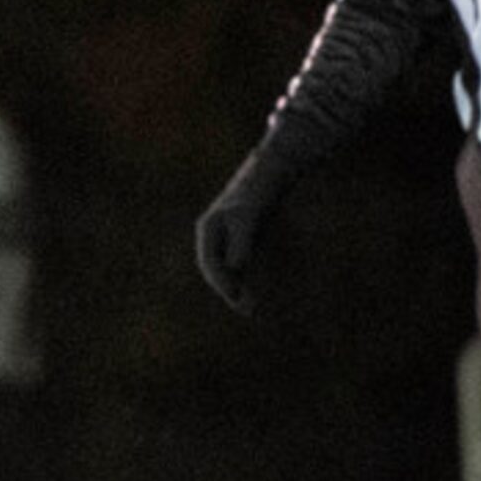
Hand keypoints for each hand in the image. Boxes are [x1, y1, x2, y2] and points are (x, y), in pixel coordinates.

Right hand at [195, 149, 300, 315]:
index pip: (209, 263)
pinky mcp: (240, 236)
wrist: (272, 171)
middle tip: (245, 309)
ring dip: (235, 286)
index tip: (235, 298)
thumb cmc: (258, 193)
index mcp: (208, 228)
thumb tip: (235, 268)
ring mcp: (226, 236)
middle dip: (228, 289)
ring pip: (226, 268)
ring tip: (250, 306)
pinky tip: (254, 290)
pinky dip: (244, 277)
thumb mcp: (248, 218)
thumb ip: (241, 244)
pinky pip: (238, 263)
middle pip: (215, 269)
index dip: (221, 283)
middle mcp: (213, 233)